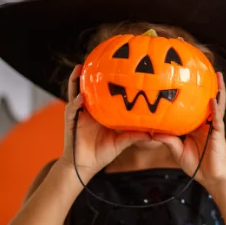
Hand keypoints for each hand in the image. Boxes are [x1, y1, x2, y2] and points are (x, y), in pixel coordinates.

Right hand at [60, 65, 149, 179]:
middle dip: (89, 74)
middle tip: (96, 58)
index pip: (102, 92)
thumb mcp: (121, 142)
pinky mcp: (71, 122)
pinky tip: (81, 98)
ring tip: (80, 68)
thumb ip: (135, 136)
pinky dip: (76, 103)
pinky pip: (72, 110)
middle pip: (87, 88)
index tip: (115, 67)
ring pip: (75, 93)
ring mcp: (78, 114)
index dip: (105, 80)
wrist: (85, 166)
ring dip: (76, 81)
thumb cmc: (102, 153)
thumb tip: (154, 134)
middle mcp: (88, 109)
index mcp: (99, 112)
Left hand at [153, 72, 225, 188]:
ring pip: (216, 105)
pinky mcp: (218, 134)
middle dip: (206, 85)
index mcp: (196, 124)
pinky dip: (214, 109)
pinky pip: (217, 119)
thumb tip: (151, 132)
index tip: (182, 79)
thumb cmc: (196, 165)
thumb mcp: (177, 151)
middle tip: (204, 69)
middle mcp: (206, 122)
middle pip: (206, 100)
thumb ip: (167, 140)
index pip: (192, 105)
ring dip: (218, 90)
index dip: (189, 93)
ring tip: (218, 76)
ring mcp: (213, 127)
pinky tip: (212, 99)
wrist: (210, 178)